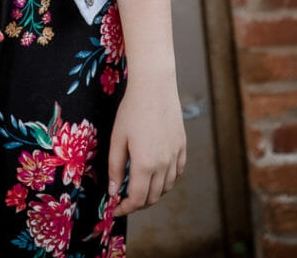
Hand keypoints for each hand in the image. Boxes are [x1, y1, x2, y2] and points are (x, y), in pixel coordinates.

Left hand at [108, 77, 185, 215]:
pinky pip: (177, 173)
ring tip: (138, 184)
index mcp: (145, 164)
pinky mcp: (182, 147)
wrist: (154, 87)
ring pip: (166, 187)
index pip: (137, 199)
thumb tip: (113, 192)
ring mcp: (176, 156)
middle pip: (153, 197)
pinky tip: (156, 173)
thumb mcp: (117, 138)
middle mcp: (164, 165)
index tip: (115, 208)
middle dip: (137, 202)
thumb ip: (116, 167)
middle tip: (124, 197)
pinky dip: (167, 179)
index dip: (125, 208)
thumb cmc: (131, 110)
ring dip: (152, 192)